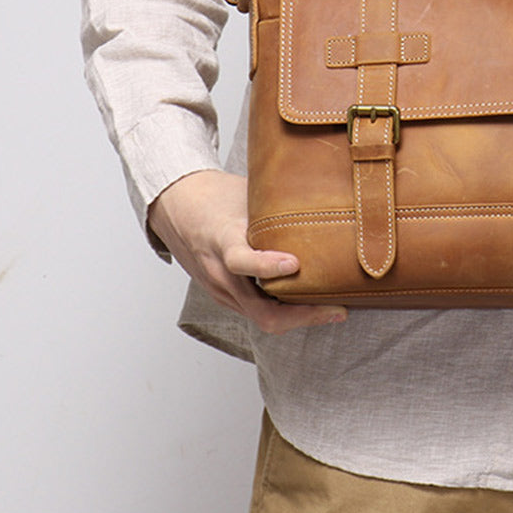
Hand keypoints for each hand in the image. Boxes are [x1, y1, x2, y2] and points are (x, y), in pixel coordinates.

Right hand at [147, 169, 346, 333]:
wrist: (176, 206)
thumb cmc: (215, 196)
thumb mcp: (246, 193)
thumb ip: (277, 205)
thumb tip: (322, 200)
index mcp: (222, 239)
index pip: (241, 260)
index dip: (268, 265)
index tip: (296, 263)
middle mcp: (219, 271)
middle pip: (258, 309)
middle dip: (301, 315)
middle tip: (336, 308)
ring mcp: (219, 289)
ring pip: (260, 317)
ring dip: (296, 318)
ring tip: (332, 309)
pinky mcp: (223, 295)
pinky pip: (255, 312)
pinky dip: (282, 312)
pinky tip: (306, 305)